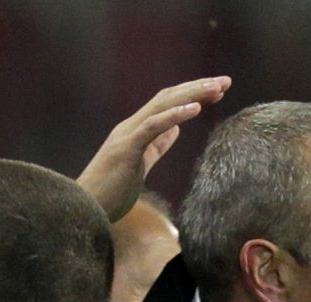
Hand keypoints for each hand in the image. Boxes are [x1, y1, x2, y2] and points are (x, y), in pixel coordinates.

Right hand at [77, 76, 231, 219]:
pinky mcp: (126, 148)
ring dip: (192, 94)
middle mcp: (130, 127)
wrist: (84, 210)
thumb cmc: (109, 194)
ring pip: (163, 104)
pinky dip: (175, 114)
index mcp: (135, 131)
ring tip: (217, 88)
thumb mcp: (140, 165)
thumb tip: (175, 130)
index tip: (219, 91)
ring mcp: (127, 135)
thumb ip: (156, 146)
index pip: (167, 103)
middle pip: (168, 97)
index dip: (192, 94)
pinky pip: (153, 125)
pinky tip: (195, 108)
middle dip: (198, 87)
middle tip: (226, 81)